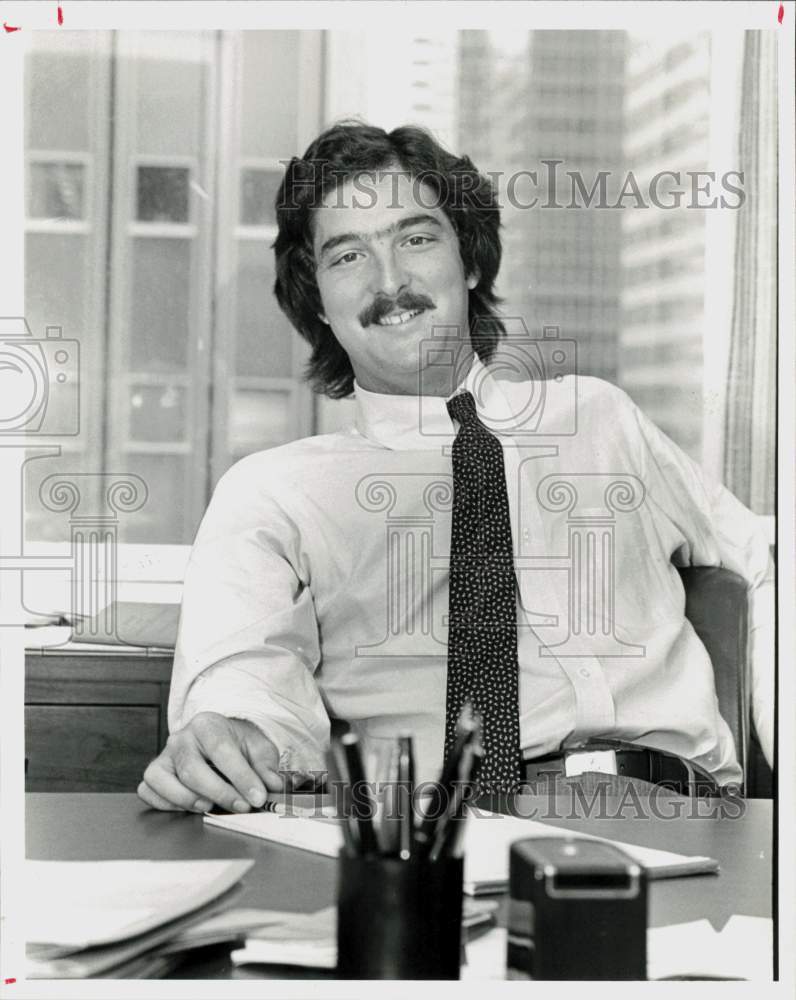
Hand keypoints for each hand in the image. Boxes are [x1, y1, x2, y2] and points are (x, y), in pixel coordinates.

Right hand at [137, 712, 284, 812]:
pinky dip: (165, 803)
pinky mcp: (154, 774)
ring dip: (188, 800)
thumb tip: (275, 785)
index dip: (240, 776)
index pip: (222, 750)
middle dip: (219, 793)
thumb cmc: (236, 744)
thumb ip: (267, 766)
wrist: (218, 740)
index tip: (257, 796)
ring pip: (163, 780)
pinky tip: (188, 807)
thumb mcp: (258, 748)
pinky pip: (148, 791)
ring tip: (209, 807)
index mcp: (207, 725)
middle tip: (242, 806)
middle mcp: (181, 738)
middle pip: (192, 769)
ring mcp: (164, 757)